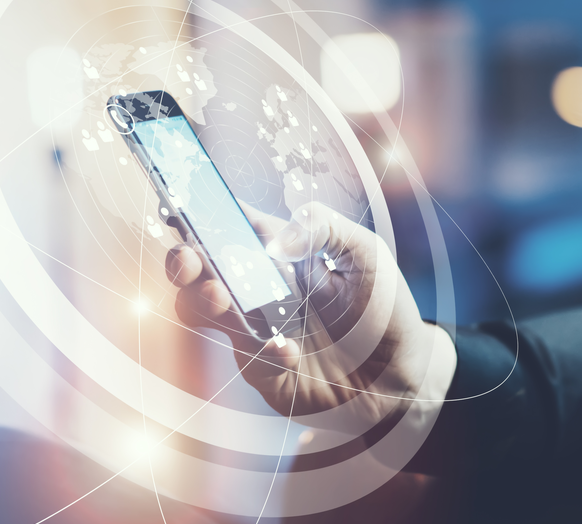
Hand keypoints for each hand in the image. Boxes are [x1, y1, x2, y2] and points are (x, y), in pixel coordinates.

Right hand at [166, 202, 453, 429]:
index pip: (227, 225)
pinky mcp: (263, 369)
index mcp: (275, 251)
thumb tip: (276, 237)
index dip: (199, 213)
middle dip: (182, 260)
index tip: (181, 206)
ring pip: (201, 311)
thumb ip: (324, 227)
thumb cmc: (383, 307)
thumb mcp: (364, 252)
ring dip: (202, 300)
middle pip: (198, 268)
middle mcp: (256, 288)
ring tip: (222, 298)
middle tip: (189, 260)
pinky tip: (289, 351)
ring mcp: (254, 329)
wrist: (401, 374)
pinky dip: (264, 351)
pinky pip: (247, 358)